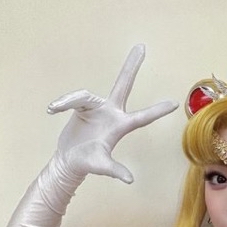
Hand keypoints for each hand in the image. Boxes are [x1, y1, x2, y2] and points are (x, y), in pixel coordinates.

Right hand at [47, 44, 177, 182]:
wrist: (70, 160)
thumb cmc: (88, 163)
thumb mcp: (102, 166)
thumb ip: (115, 171)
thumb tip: (130, 180)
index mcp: (120, 126)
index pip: (142, 117)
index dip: (157, 111)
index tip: (174, 104)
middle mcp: (111, 113)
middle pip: (123, 85)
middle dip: (131, 67)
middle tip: (142, 47)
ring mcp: (97, 108)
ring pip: (84, 95)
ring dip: (68, 100)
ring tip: (54, 108)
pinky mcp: (83, 106)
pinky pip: (73, 98)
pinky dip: (62, 103)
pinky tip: (51, 110)